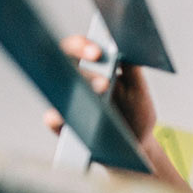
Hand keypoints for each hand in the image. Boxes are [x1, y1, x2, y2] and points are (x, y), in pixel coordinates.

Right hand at [43, 35, 157, 145]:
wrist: (136, 146)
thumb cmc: (137, 114)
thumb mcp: (139, 92)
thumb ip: (133, 71)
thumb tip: (126, 48)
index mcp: (93, 67)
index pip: (80, 48)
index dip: (83, 46)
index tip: (98, 53)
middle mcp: (76, 81)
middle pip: (63, 62)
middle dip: (79, 68)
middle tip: (104, 83)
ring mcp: (67, 102)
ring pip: (57, 89)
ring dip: (74, 91)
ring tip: (98, 96)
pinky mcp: (63, 126)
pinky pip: (53, 119)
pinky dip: (55, 118)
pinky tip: (64, 119)